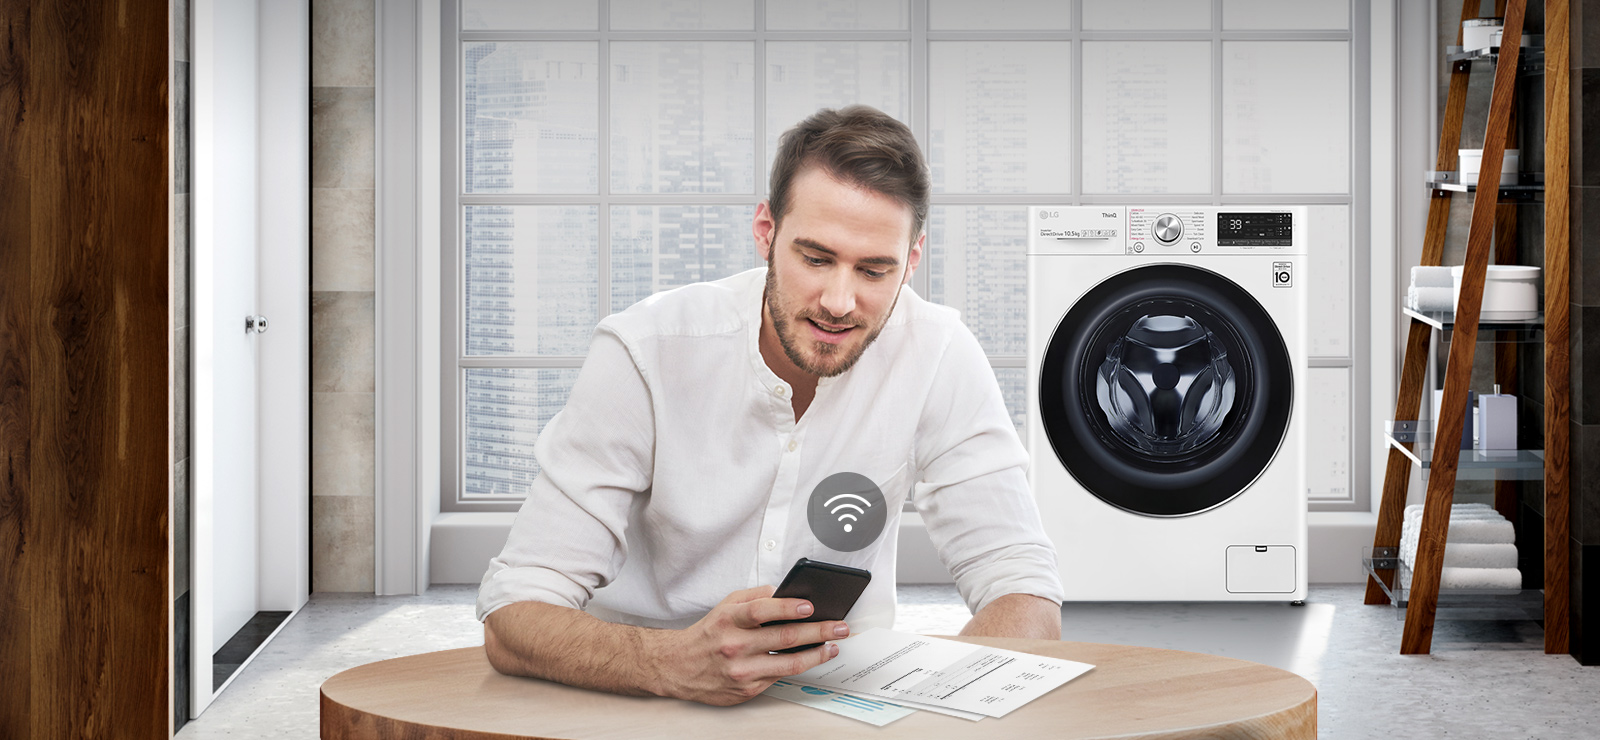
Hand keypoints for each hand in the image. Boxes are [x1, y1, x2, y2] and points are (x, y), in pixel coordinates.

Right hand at [653, 585, 849, 705]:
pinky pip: (779, 676)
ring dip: (817, 654)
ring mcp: (741, 671)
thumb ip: (753, 597)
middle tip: (839, 627)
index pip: (760, 611)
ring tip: (833, 646)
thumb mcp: (724, 606)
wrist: (678, 668)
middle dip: (818, 632)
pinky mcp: (747, 689)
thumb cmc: (707, 635)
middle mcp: (734, 646)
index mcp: (728, 621)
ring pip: (788, 663)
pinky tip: (812, 658)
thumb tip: (783, 592)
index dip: (787, 608)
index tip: (809, 606)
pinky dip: (799, 667)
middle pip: (784, 638)